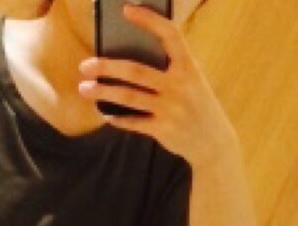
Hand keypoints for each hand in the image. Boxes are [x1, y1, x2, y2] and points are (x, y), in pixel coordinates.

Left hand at [78, 2, 236, 167]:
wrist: (213, 140)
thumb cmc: (196, 103)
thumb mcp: (192, 79)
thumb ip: (170, 66)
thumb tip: (131, 55)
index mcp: (188, 66)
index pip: (169, 35)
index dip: (148, 20)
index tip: (126, 10)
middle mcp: (179, 85)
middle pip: (136, 71)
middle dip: (107, 67)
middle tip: (84, 65)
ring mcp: (170, 108)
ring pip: (129, 97)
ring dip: (103, 92)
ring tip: (84, 88)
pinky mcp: (162, 130)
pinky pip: (133, 122)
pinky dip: (117, 118)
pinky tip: (105, 114)